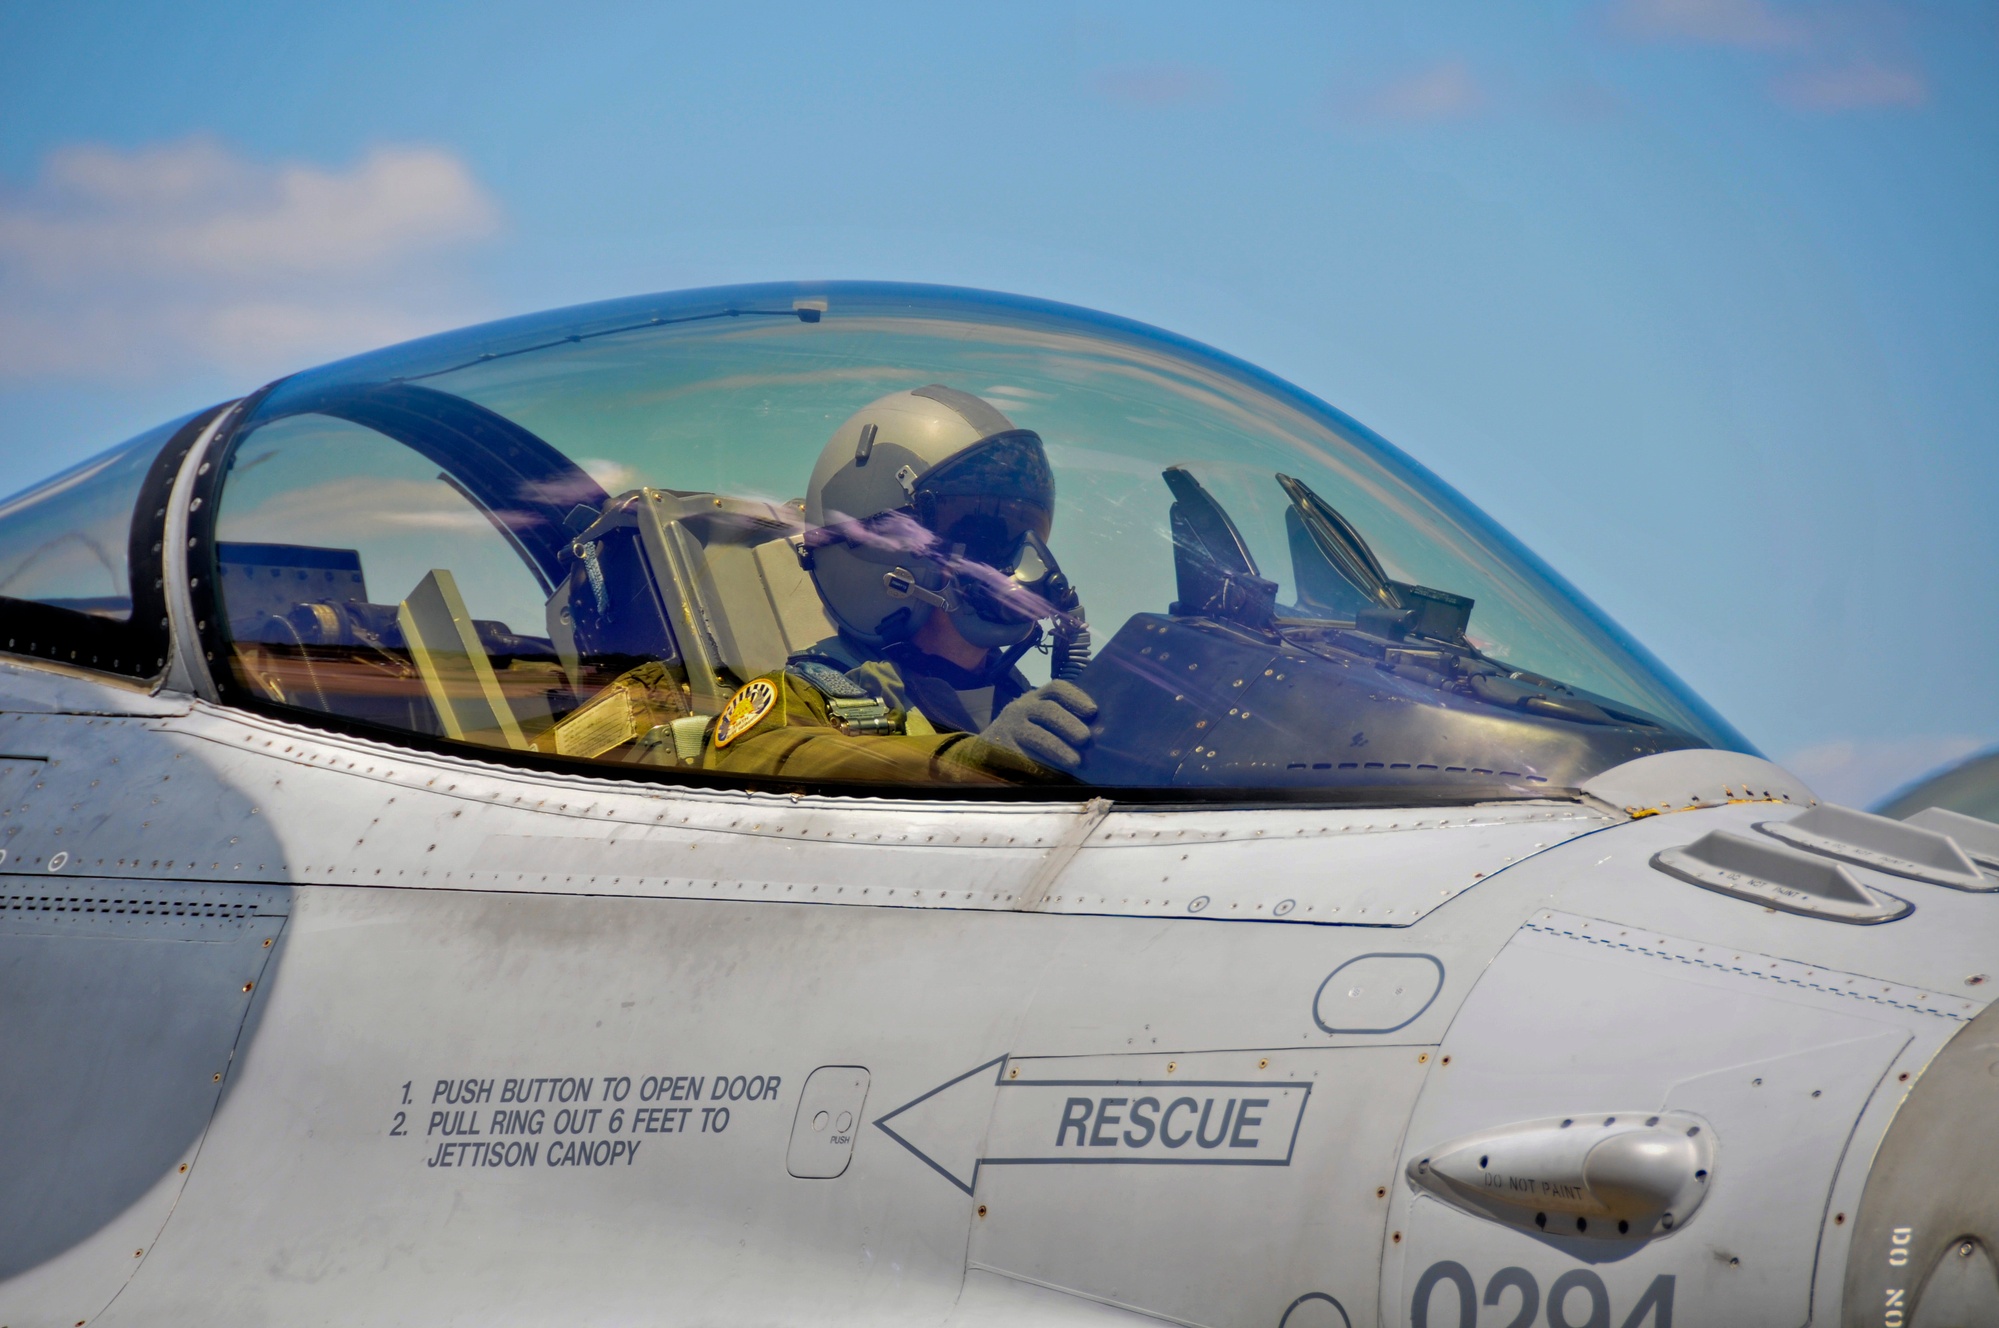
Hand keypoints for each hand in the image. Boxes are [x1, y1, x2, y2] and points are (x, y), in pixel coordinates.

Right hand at [971, 680, 1098, 773]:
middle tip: (1085, 739)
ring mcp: (1009, 728)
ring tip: (1075, 762)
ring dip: (1058, 748)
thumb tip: (1097, 735)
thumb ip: (1066, 724)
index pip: (1057, 689)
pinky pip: (1023, 757)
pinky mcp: (1000, 749)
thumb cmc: (1026, 737)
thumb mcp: (1041, 722)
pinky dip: (1041, 766)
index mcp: (1036, 699)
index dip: (1076, 697)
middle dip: (1069, 724)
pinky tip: (1054, 775)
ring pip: (1036, 735)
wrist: (985, 753)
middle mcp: (1021, 708)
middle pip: (1049, 710)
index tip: (1092, 712)